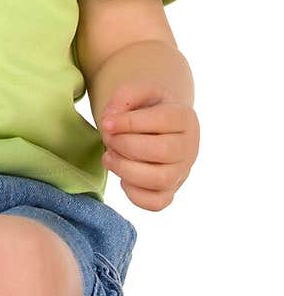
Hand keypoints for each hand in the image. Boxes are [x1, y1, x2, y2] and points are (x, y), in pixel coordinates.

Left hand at [100, 83, 199, 211]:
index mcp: (185, 117)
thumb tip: (111, 119)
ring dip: (126, 169)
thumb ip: (124, 96)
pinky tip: (122, 176)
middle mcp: (189, 147)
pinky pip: (156, 203)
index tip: (106, 122)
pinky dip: (134, 193)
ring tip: (109, 157)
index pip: (163, 120)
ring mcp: (181, 173)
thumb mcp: (138, 92)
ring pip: (160, 180)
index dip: (130, 122)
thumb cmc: (146, 108)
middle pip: (162, 152)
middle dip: (126, 145)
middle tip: (108, 139)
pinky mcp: (170, 192)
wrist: (157, 127)